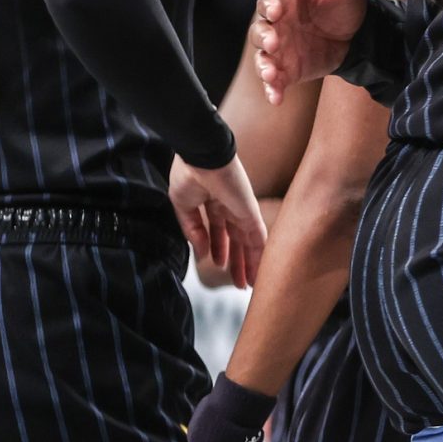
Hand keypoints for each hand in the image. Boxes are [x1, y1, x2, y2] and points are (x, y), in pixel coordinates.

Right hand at [169, 158, 266, 288]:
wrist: (201, 156)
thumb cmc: (188, 174)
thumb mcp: (183, 206)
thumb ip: (193, 230)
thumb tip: (202, 253)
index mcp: (212, 203)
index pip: (219, 231)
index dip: (218, 249)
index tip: (217, 265)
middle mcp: (230, 208)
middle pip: (236, 241)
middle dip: (237, 262)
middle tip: (239, 283)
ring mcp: (242, 210)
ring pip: (248, 243)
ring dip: (249, 265)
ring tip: (249, 284)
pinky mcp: (250, 212)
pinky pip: (258, 237)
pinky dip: (259, 255)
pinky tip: (259, 270)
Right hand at [252, 0, 369, 104]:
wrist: (356, 34)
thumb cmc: (345, 4)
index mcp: (286, 0)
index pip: (270, 1)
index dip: (271, 6)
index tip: (277, 11)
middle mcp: (278, 25)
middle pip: (259, 30)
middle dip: (264, 36)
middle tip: (273, 43)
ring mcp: (280, 49)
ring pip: (262, 57)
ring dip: (263, 65)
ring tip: (271, 74)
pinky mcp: (288, 70)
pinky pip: (275, 80)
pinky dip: (272, 89)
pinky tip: (276, 99)